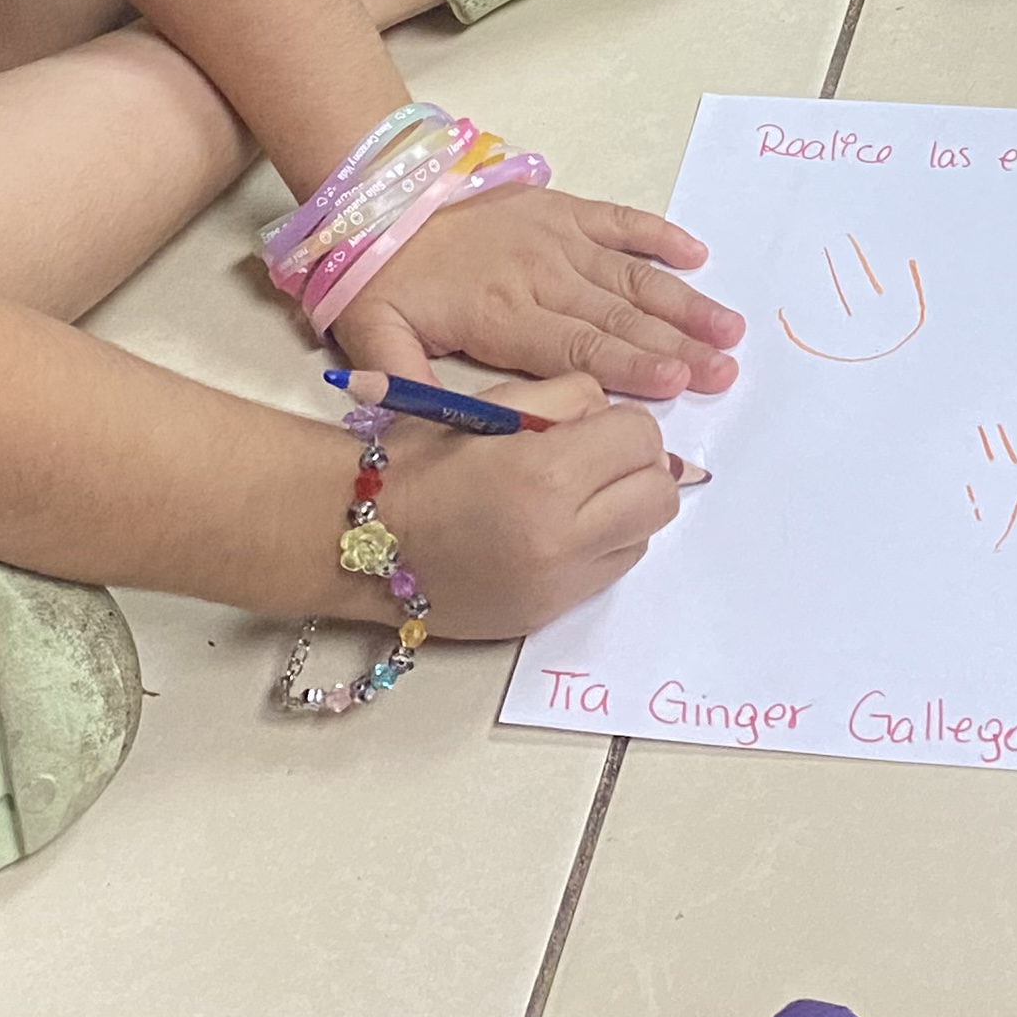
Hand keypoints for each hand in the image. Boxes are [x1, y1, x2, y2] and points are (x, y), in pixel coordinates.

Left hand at [335, 185, 743, 400]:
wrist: (380, 198)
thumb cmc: (382, 279)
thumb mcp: (373, 338)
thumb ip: (404, 385)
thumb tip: (431, 433)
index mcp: (501, 313)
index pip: (576, 349)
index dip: (629, 367)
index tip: (676, 383)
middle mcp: (540, 274)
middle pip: (618, 319)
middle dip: (676, 346)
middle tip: (726, 369)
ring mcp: (556, 237)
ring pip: (631, 276)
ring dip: (683, 303)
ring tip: (728, 328)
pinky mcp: (562, 208)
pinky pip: (620, 221)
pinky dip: (659, 235)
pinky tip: (697, 256)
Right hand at [373, 369, 683, 635]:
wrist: (358, 539)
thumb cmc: (416, 463)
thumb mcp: (490, 405)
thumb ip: (567, 401)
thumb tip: (618, 417)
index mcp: (545, 475)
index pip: (642, 438)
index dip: (622, 424)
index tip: (593, 426)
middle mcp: (562, 538)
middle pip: (659, 495)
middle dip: (637, 468)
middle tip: (596, 459)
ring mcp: (557, 586)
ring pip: (643, 538)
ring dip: (623, 510)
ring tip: (574, 497)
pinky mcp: (546, 614)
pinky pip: (608, 574)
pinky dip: (599, 547)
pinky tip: (554, 531)